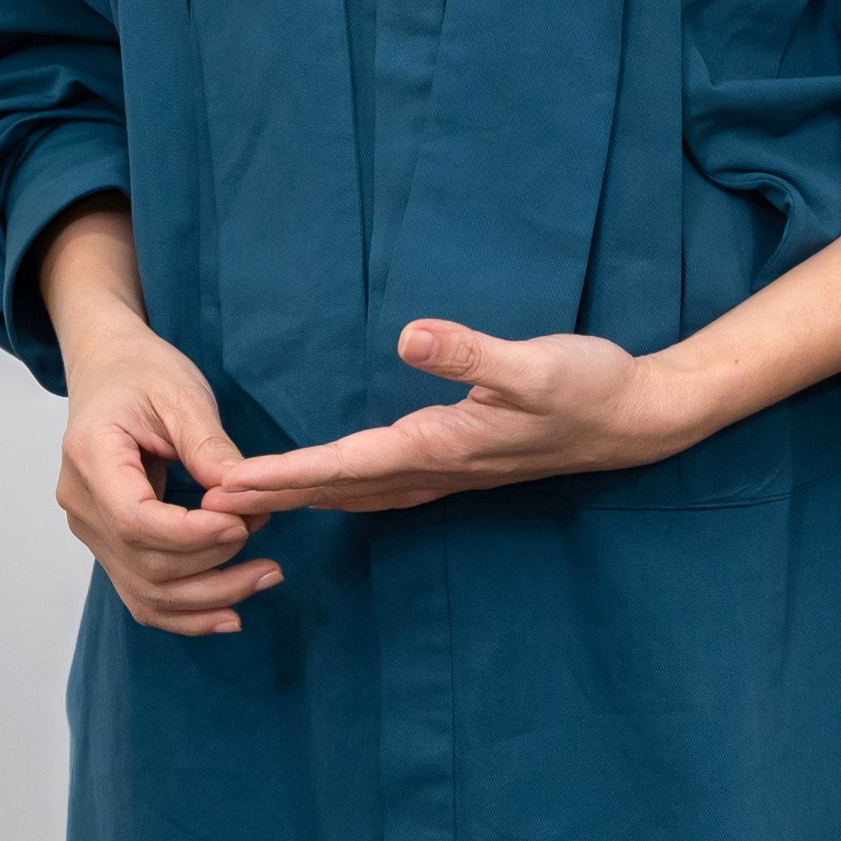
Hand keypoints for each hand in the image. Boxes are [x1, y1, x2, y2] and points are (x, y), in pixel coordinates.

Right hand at [58, 321, 279, 637]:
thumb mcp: (181, 394)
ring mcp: (91, 530)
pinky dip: (186, 612)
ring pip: (146, 593)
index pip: (134, 521)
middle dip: (214, 564)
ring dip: (209, 598)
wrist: (107, 369)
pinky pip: (143, 594)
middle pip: (145, 566)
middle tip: (266, 535)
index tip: (242, 523)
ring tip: (264, 577)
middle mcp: (82, 504)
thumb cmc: (142, 373)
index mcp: (91, 457)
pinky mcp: (110, 545)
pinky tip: (228, 612)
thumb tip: (239, 497)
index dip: (191, 535)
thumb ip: (208, 446)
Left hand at [214, 320, 700, 515]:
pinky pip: (379, 488)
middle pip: (337, 488)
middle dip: (272, 496)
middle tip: (203, 504)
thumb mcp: (534, 362)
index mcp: (442, 445)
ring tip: (245, 504)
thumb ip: (472, 353)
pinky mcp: (459, 463)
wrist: (637, 420)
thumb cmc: (588, 385)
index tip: (229, 483)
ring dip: (299, 499)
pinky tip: (325, 490)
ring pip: (355, 494)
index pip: (345, 464)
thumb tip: (411, 336)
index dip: (284, 474)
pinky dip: (339, 491)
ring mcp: (447, 473)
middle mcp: (436, 469)